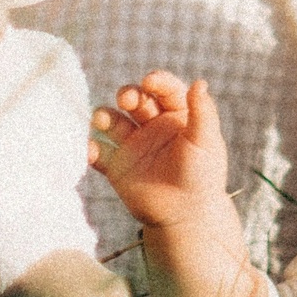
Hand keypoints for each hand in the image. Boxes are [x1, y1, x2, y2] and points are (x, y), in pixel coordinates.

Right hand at [90, 70, 228, 230]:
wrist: (186, 216)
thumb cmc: (202, 177)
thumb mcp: (206, 142)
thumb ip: (203, 113)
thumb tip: (200, 82)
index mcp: (177, 115)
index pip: (164, 89)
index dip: (156, 81)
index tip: (149, 82)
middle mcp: (152, 125)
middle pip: (135, 100)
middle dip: (128, 95)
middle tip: (125, 100)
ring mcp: (132, 145)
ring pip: (112, 122)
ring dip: (103, 116)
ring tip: (101, 120)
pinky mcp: (117, 167)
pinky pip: (99, 153)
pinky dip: (90, 149)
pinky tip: (90, 150)